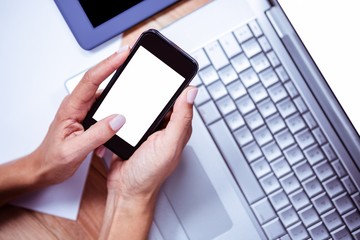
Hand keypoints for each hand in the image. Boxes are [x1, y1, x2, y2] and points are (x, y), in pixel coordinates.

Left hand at [33, 49, 129, 185]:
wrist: (45, 168)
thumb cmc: (54, 159)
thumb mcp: (76, 150)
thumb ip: (98, 134)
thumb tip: (118, 119)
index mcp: (71, 108)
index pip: (91, 80)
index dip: (108, 65)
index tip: (122, 55)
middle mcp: (77, 105)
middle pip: (98, 79)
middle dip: (115, 65)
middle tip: (131, 56)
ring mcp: (83, 110)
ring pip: (104, 93)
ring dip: (118, 85)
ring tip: (132, 75)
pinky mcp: (89, 116)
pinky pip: (105, 106)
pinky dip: (116, 105)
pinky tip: (123, 108)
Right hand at [106, 86, 196, 197]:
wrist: (126, 190)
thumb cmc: (149, 174)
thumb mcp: (168, 144)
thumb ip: (181, 119)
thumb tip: (191, 93)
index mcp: (178, 128)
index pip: (182, 99)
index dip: (178, 84)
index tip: (170, 70)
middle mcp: (165, 127)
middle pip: (162, 100)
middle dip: (155, 89)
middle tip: (147, 76)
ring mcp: (149, 129)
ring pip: (146, 106)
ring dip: (140, 99)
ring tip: (135, 88)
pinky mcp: (134, 131)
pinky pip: (133, 114)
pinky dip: (128, 109)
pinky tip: (124, 105)